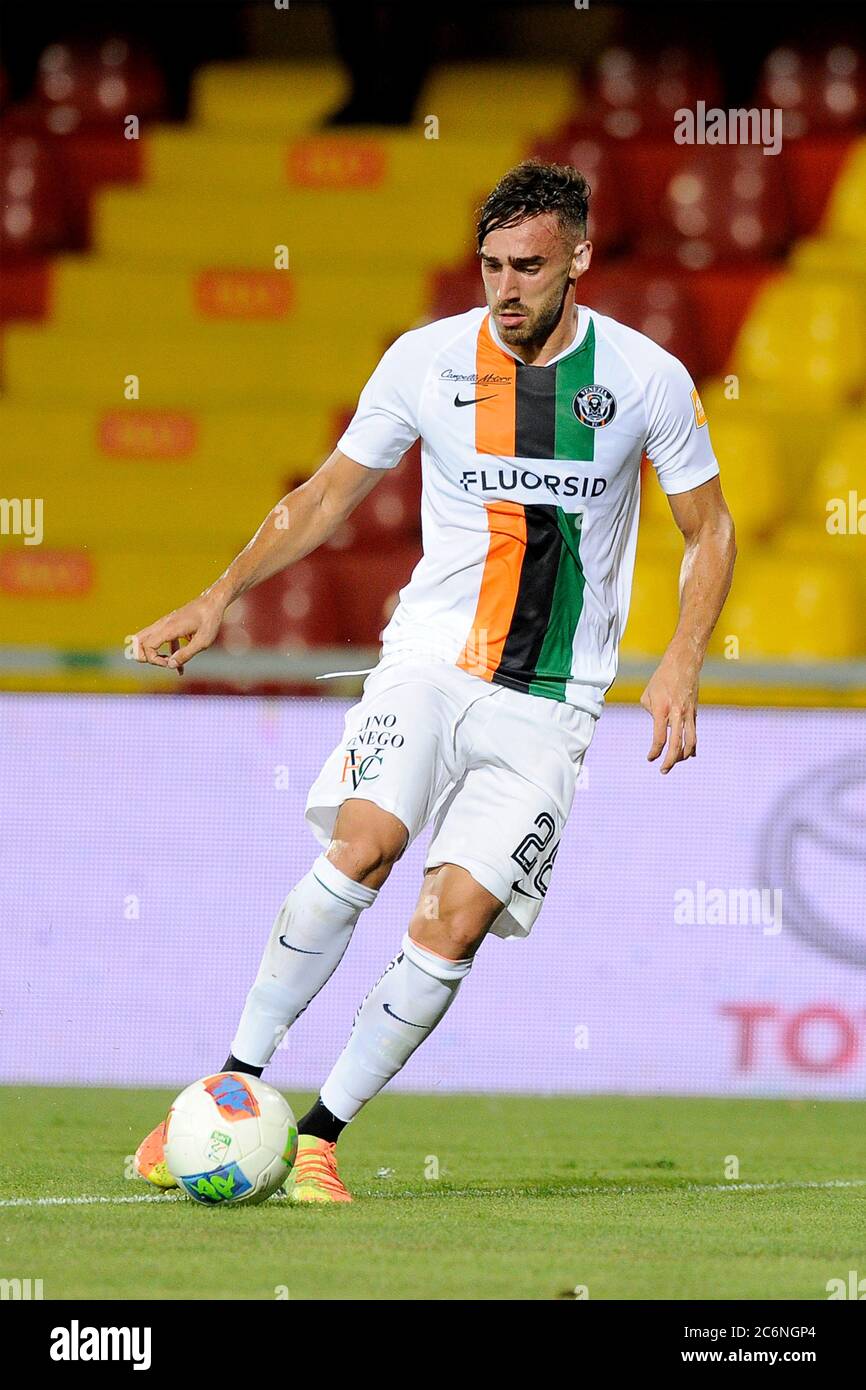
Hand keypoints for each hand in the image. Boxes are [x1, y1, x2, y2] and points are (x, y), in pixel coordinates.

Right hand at [132, 592, 224, 673]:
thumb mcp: (202, 642)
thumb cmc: (210, 620)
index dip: (155, 660)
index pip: (147, 647)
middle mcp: (162, 625)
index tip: (171, 663)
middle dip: (144, 656)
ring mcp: (164, 624)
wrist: (213, 602)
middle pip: (138, 641)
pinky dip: (164, 653)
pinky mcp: (169, 625)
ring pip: (145, 639)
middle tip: (162, 663)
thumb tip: (170, 665)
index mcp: (169, 629)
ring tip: (167, 663)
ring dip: (152, 654)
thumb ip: (186, 654)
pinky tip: (179, 667)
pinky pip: (159, 641)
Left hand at [640, 646, 699, 774]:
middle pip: (677, 745)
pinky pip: (695, 733)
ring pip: (691, 742)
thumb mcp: (648, 695)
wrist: (683, 663)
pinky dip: (692, 746)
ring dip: (683, 756)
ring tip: (675, 763)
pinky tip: (688, 754)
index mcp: (662, 710)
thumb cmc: (662, 678)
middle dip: (670, 761)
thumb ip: (651, 713)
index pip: (660, 738)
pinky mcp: (695, 712)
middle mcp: (677, 714)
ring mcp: (689, 714)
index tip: (650, 758)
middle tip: (663, 770)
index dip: (655, 752)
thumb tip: (659, 725)